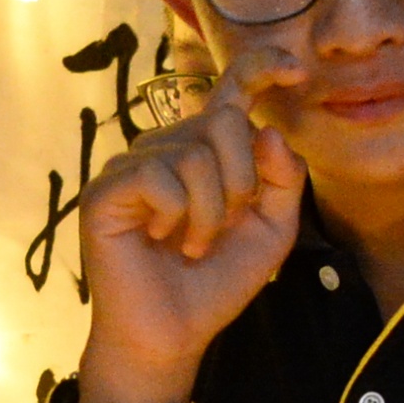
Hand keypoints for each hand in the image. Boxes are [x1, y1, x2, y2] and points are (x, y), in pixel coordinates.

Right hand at [72, 56, 306, 402]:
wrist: (172, 335)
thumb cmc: (214, 284)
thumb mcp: (271, 231)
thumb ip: (283, 180)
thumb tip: (269, 130)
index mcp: (206, 151)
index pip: (231, 90)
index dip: (263, 67)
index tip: (297, 72)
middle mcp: (167, 147)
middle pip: (223, 121)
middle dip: (242, 180)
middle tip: (225, 227)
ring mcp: (132, 165)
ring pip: (194, 152)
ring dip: (210, 211)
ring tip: (194, 244)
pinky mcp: (106, 190)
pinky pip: (158, 175)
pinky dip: (177, 214)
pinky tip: (165, 239)